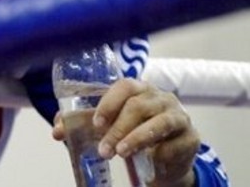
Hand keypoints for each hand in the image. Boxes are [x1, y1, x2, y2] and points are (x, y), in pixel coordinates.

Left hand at [52, 79, 199, 186]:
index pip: (125, 86)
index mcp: (139, 90)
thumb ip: (82, 126)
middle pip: (139, 106)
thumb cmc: (133, 136)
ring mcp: (179, 116)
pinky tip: (151, 164)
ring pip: (159, 123)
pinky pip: (176, 144)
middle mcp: (161, 98)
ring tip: (121, 153)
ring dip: (137, 139)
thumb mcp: (109, 129)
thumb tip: (57, 131)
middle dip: (118, 128)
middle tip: (104, 149)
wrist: (164, 163)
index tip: (96, 122)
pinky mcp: (192, 137)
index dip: (110, 102)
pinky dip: (161, 154)